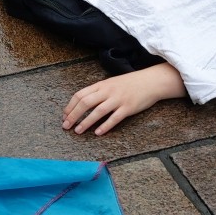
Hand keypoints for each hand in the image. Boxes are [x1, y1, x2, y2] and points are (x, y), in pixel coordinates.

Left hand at [62, 62, 185, 135]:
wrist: (151, 81)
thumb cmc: (130, 84)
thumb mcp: (111, 83)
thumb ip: (98, 92)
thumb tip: (83, 103)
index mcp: (101, 85)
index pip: (80, 94)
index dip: (70, 106)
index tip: (64, 116)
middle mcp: (108, 91)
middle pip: (85, 103)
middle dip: (73, 115)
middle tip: (66, 126)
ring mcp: (118, 99)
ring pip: (98, 111)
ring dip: (86, 122)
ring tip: (78, 131)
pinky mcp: (128, 108)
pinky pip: (114, 118)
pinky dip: (105, 126)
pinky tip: (98, 133)